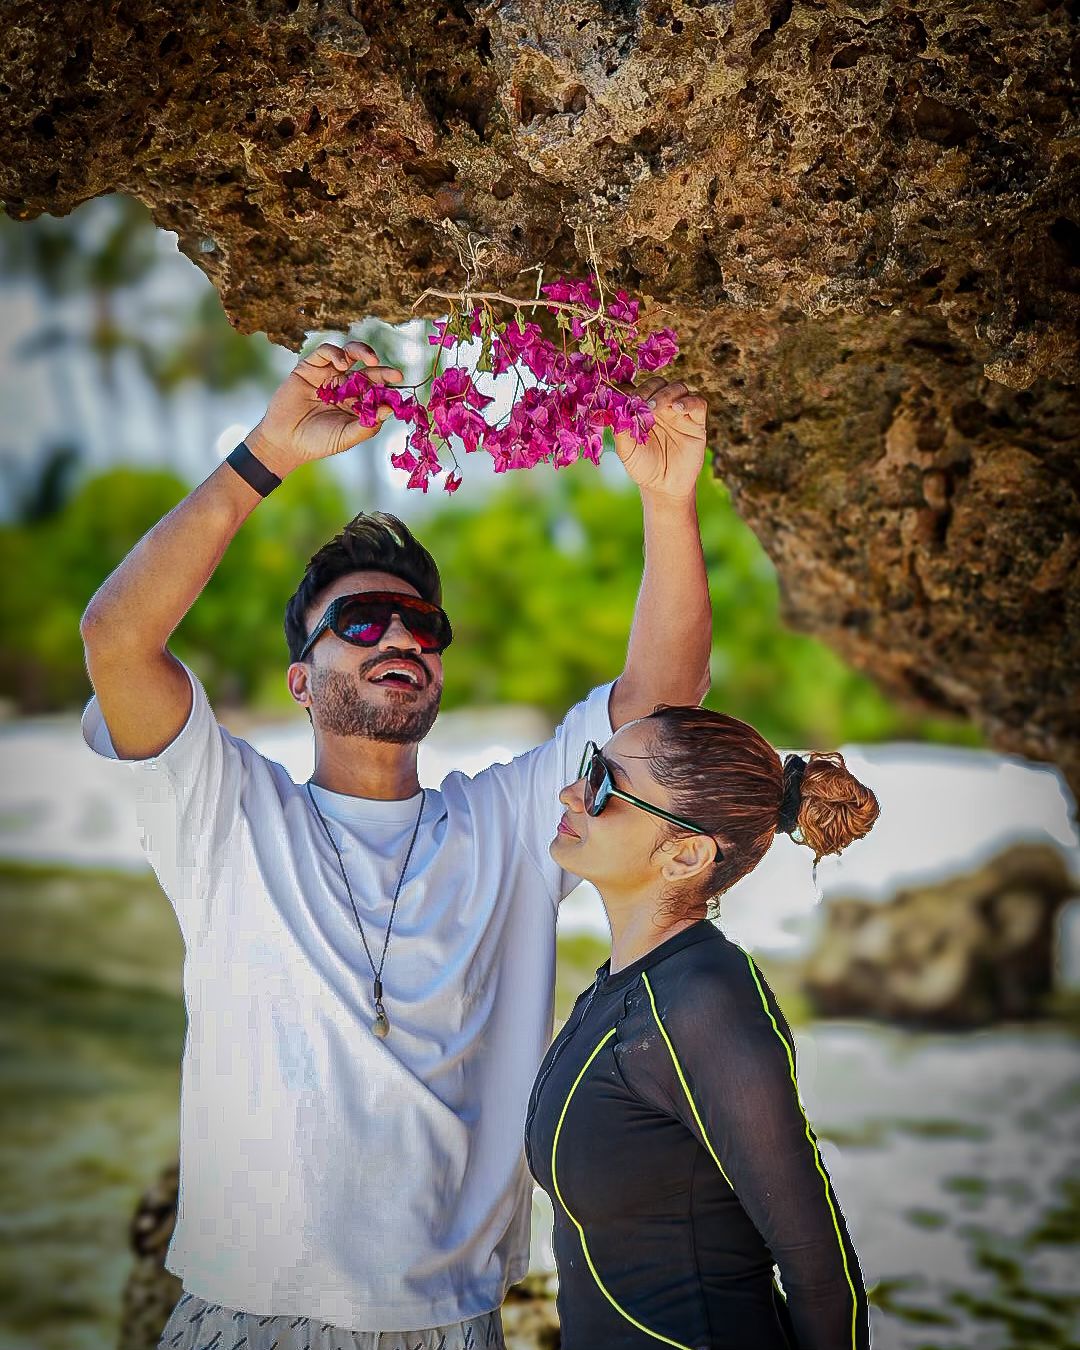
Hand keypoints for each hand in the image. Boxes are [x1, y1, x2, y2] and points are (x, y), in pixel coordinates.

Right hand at [245, 340, 403, 476]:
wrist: (285, 441)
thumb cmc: (317, 442)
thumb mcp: (347, 437)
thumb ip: (368, 425)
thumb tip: (389, 409)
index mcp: (356, 401)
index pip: (377, 388)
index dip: (388, 384)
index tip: (400, 383)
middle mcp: (344, 385)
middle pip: (367, 370)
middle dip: (381, 369)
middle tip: (394, 373)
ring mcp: (327, 375)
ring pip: (349, 354)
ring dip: (362, 352)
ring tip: (370, 359)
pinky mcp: (309, 367)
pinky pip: (326, 352)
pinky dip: (336, 353)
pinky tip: (342, 363)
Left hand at [613, 378, 707, 499]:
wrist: (664, 487)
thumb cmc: (643, 467)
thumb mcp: (626, 450)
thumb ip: (620, 429)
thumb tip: (615, 408)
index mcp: (642, 409)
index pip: (638, 388)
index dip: (630, 389)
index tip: (623, 398)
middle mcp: (662, 407)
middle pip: (658, 384)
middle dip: (647, 389)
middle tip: (639, 402)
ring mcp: (680, 413)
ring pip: (678, 388)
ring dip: (665, 394)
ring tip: (653, 407)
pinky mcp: (696, 422)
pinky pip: (698, 403)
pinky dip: (689, 402)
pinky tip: (677, 409)